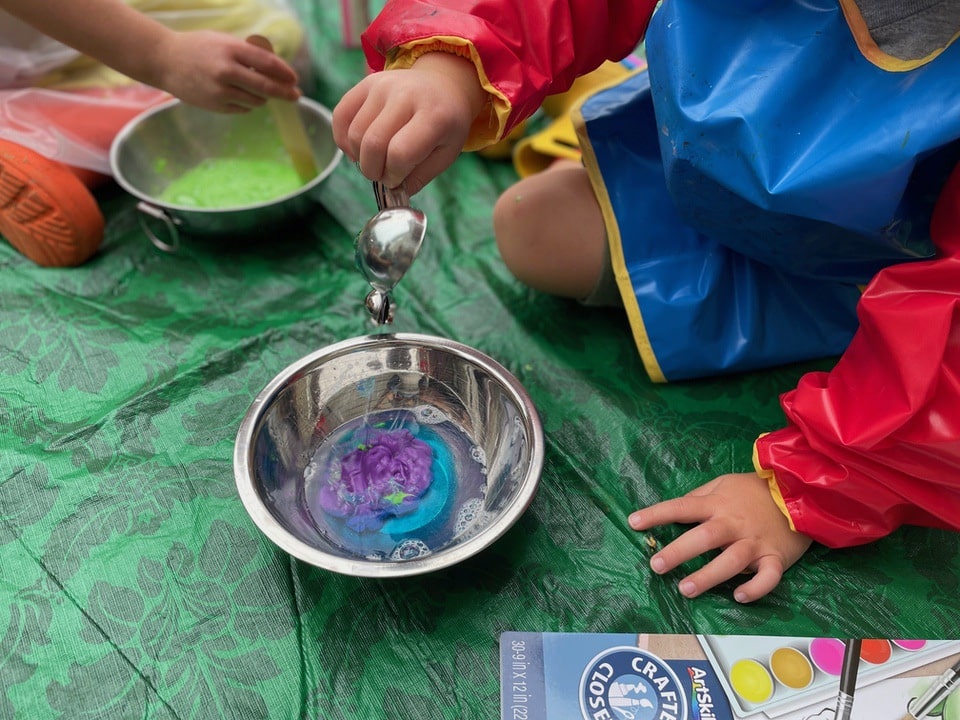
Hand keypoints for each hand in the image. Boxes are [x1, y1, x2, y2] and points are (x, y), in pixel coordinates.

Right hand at [154, 30, 299, 112]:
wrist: (165, 61)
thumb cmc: (199, 48)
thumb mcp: (223, 41)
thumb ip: (248, 53)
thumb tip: (278, 69)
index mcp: (231, 50)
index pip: (267, 64)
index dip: (285, 73)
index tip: (294, 79)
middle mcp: (226, 71)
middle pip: (265, 87)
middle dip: (284, 92)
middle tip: (296, 95)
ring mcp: (220, 91)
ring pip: (256, 101)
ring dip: (263, 97)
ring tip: (258, 90)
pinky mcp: (215, 106)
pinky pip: (243, 109)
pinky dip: (248, 103)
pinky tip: (240, 94)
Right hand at [333, 52, 486, 193]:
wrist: (442, 86)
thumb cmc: (445, 125)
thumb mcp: (446, 154)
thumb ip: (420, 176)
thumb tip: (392, 190)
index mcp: (434, 115)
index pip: (400, 154)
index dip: (394, 175)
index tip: (398, 180)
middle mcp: (406, 95)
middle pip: (373, 144)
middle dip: (373, 171)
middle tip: (382, 175)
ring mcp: (383, 86)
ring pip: (354, 134)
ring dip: (359, 158)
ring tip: (374, 161)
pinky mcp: (366, 84)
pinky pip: (340, 116)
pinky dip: (342, 140)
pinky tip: (357, 149)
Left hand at [628, 472, 812, 602]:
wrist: (801, 493)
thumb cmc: (756, 490)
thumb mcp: (724, 483)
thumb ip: (700, 496)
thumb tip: (677, 510)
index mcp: (717, 504)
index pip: (682, 507)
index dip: (656, 514)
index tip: (634, 522)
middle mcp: (733, 524)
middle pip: (703, 537)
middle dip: (678, 552)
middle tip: (656, 565)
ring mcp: (755, 542)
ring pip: (730, 561)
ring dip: (708, 576)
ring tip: (686, 589)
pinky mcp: (776, 558)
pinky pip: (767, 577)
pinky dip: (755, 588)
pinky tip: (739, 596)